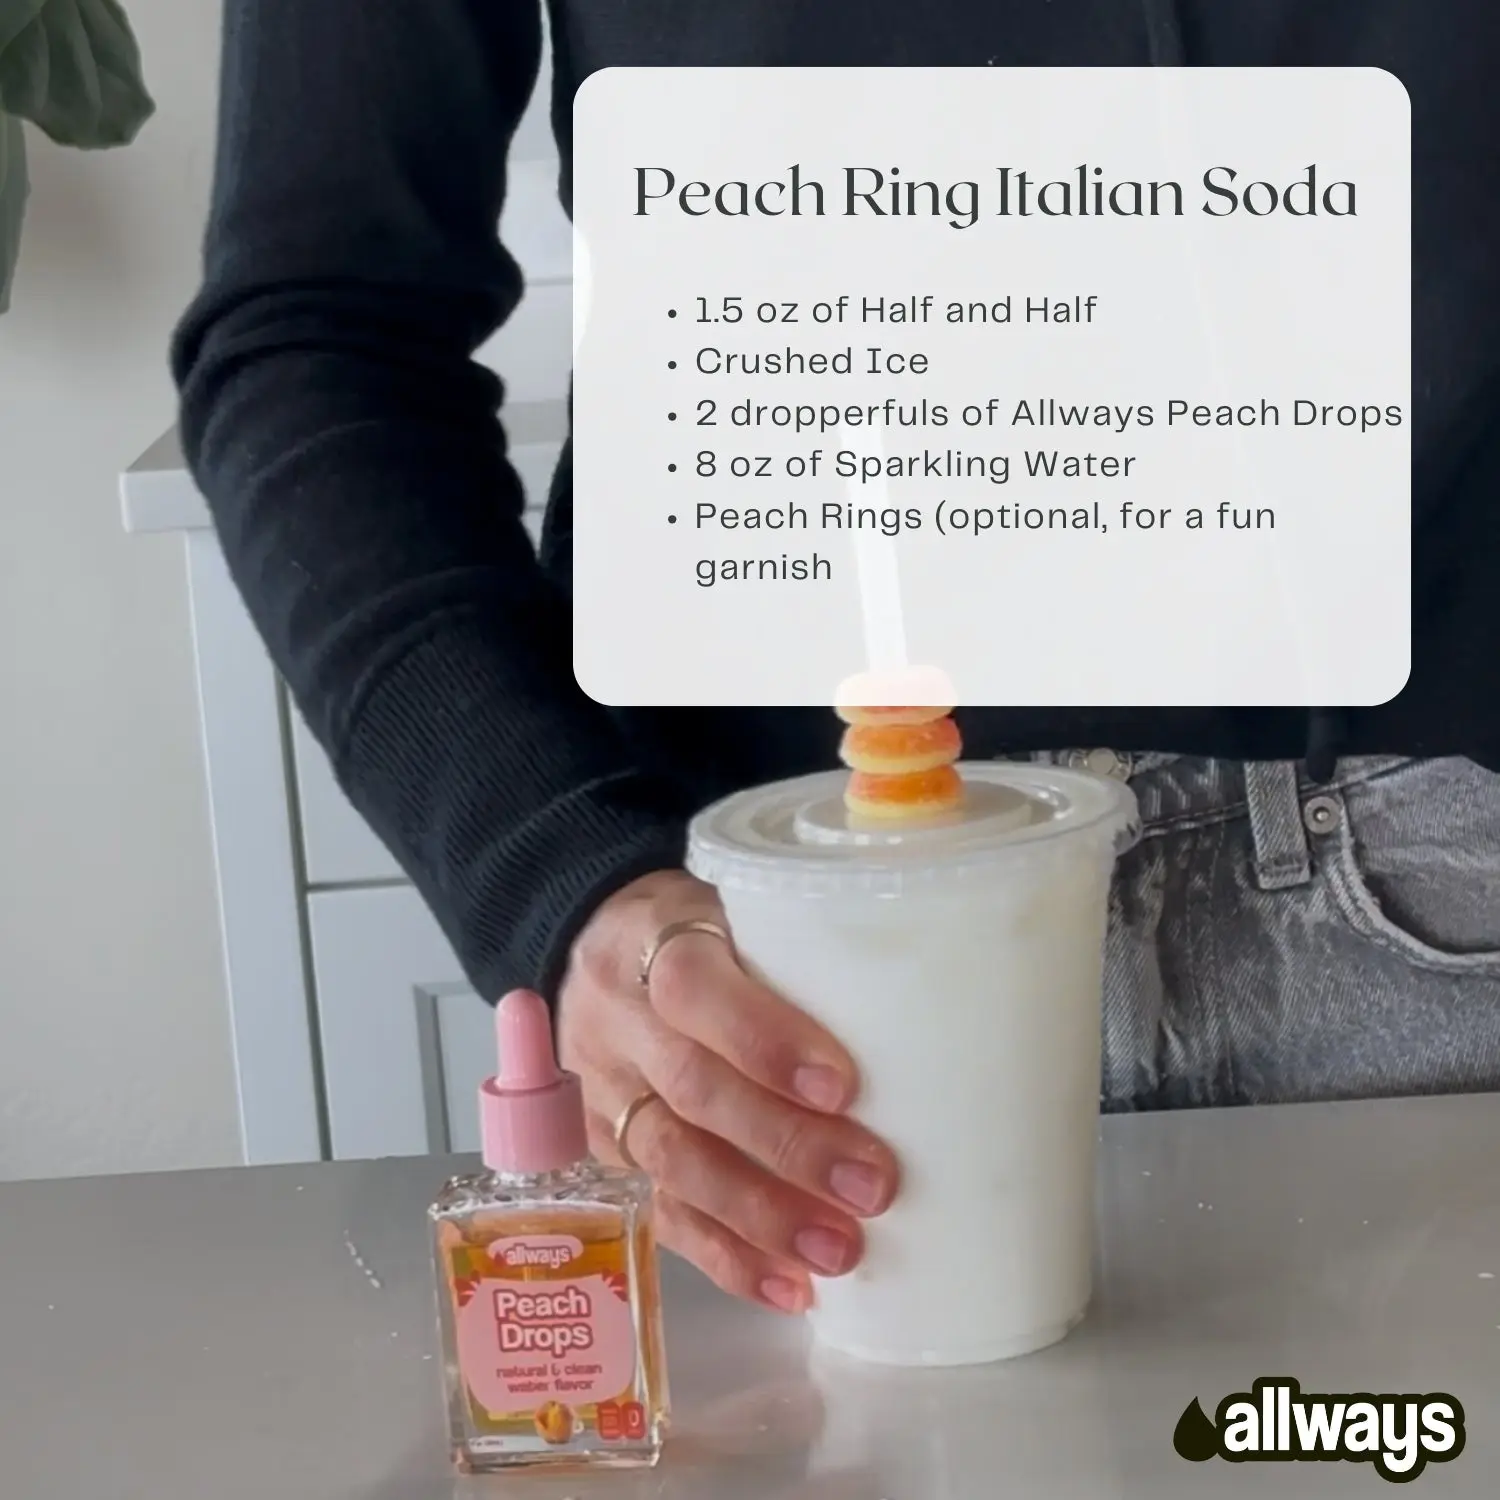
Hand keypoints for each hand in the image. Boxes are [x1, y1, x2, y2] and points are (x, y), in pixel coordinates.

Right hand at [552, 870, 897, 1314]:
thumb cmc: (702, 929)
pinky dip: (726, 1258)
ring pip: (674, 1161)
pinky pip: (661, 1214)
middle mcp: (620, 1022)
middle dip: (786, 1145)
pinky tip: (789, 1287)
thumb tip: (930, 999)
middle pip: (693, 1088)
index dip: (762, 1039)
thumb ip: (802, 946)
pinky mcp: (607, 1156)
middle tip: (872, 1187)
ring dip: (761, 1215)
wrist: (593, 952)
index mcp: (649, 942)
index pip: (693, 988)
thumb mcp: (734, 907)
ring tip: (840, 1252)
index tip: (841, 1086)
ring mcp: (605, 1095)